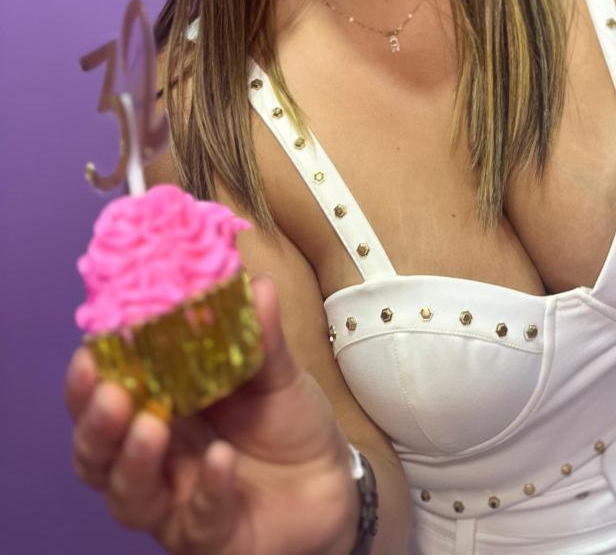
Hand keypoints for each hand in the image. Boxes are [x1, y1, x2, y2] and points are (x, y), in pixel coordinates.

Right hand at [66, 276, 358, 554]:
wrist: (331, 481)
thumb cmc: (286, 423)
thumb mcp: (275, 372)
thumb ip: (259, 335)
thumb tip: (256, 283)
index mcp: (158, 409)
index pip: (103, 396)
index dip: (88, 379)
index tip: (89, 350)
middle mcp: (153, 461)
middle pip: (97, 455)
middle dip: (96, 425)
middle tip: (111, 394)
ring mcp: (175, 503)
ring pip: (129, 497)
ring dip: (134, 462)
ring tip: (150, 427)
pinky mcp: (208, 536)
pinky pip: (198, 519)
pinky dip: (207, 488)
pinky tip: (221, 459)